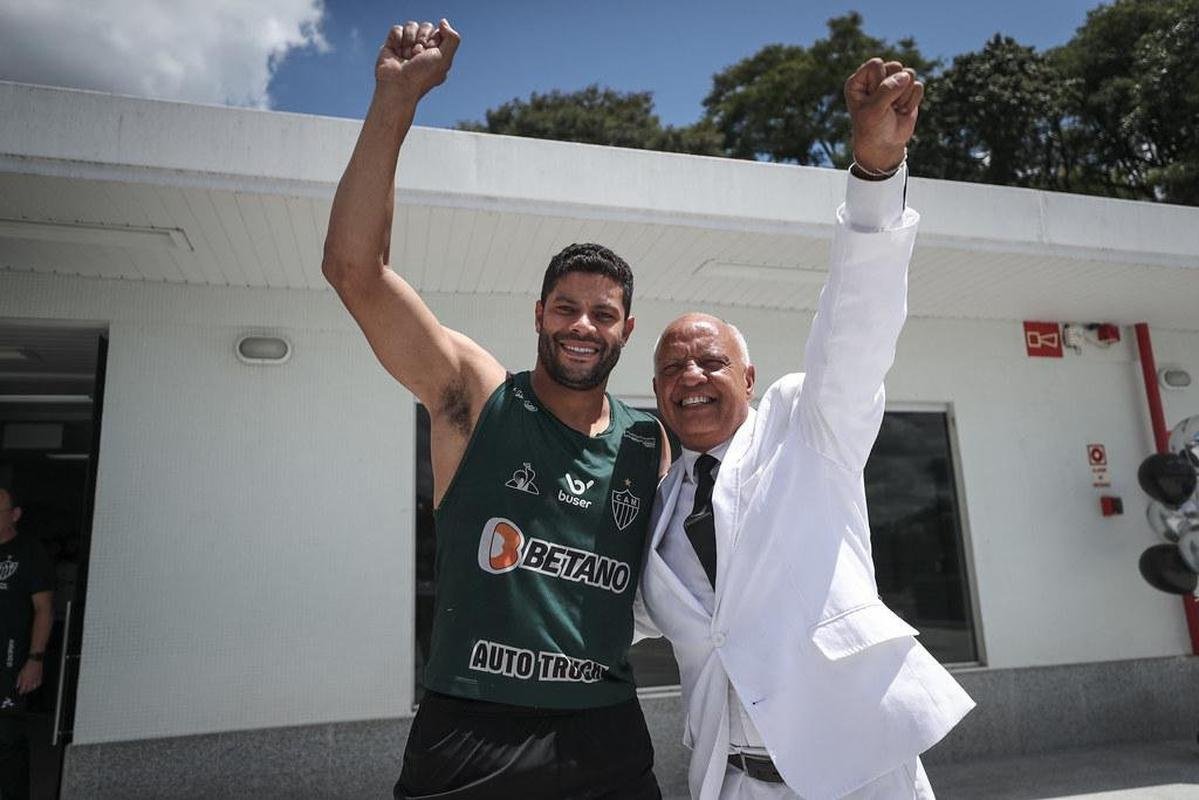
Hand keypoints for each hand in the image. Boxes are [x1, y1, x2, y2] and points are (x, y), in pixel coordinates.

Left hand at [15, 659, 41, 694]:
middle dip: (26, 691)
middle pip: (28, 689)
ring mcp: (36, 679)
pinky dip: (37, 686)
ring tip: (29, 690)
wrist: (35, 661)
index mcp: (25, 680)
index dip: (21, 692)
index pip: (23, 689)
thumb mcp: (21, 672)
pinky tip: (35, 686)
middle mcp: (31, 681)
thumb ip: (19, 680)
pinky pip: (39, 684)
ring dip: (31, 689)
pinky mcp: (40, 677)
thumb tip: (17, 685)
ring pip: (34, 687)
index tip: (20, 692)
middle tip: (24, 691)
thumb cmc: (27, 666)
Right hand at [376, 19, 460, 97]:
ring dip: (409, 41)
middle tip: (417, 56)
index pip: (439, 32)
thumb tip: (443, 21)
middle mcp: (423, 49)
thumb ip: (452, 38)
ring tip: (406, 57)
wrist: (398, 85)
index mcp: (437, 53)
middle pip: (426, 26)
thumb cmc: (422, 76)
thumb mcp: (445, 59)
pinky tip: (396, 53)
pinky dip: (397, 40)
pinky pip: (397, 29)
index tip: (429, 54)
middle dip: (421, 40)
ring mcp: (408, 46)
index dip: (434, 40)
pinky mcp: (393, 44)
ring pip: (411, 25)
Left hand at [844, 58, 923, 172]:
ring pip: (909, 74)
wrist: (884, 146)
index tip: (874, 100)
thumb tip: (907, 75)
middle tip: (886, 106)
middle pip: (895, 66)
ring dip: (904, 96)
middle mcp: (876, 78)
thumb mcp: (874, 110)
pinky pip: (918, 86)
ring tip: (894, 108)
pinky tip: (902, 111)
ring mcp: (893, 83)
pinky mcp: (908, 90)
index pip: (876, 64)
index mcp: (859, 81)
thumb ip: (887, 90)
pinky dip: (912, 101)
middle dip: (894, 89)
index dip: (879, 81)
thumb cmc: (872, 128)